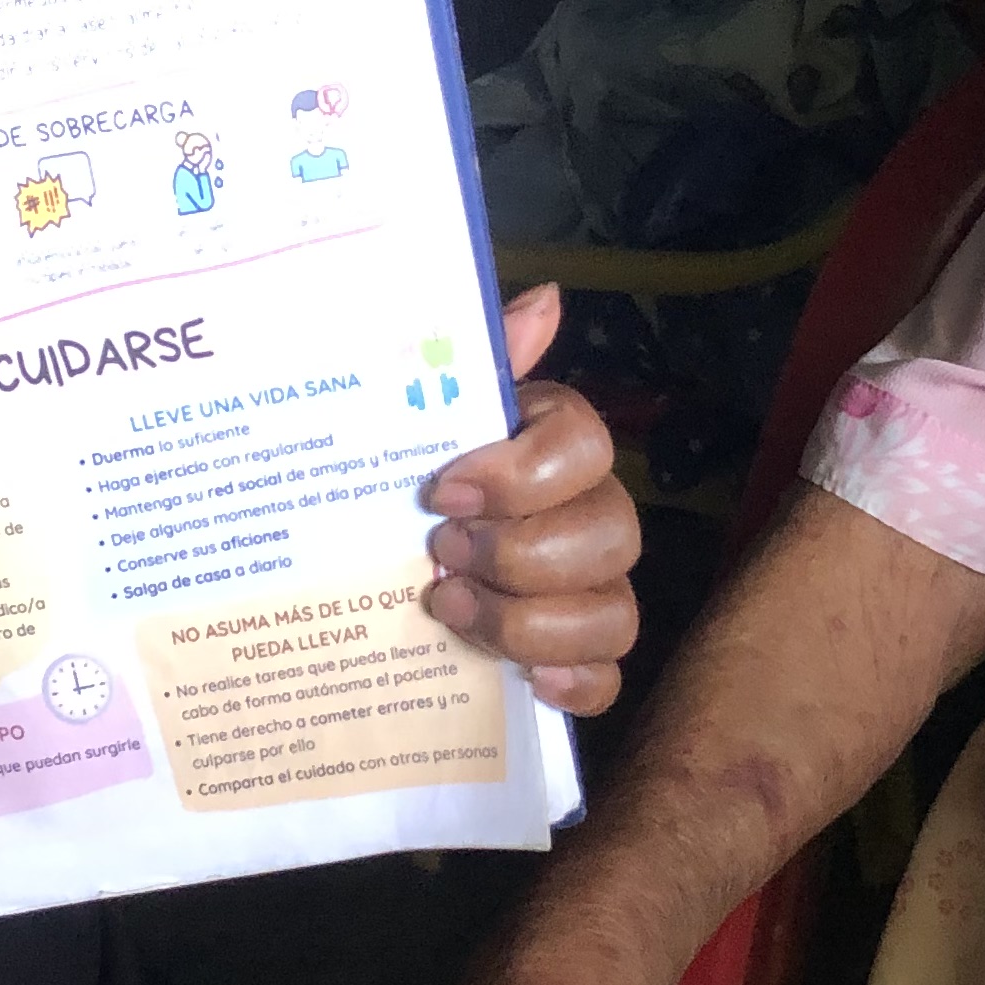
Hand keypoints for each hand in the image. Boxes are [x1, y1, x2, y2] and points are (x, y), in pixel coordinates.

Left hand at [419, 284, 642, 712]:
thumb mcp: (423, 414)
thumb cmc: (407, 478)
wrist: (369, 561)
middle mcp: (590, 515)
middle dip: (519, 554)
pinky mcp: (578, 658)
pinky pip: (608, 679)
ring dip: (529, 622)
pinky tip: (527, 682)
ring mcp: (592, 591)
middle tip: (440, 556)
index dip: (521, 474)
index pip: (587, 446)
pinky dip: (574, 684)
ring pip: (614, 614)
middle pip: (610, 536)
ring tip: (449, 612)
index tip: (442, 491)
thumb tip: (545, 300)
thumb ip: (480, 360)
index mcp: (555, 448)